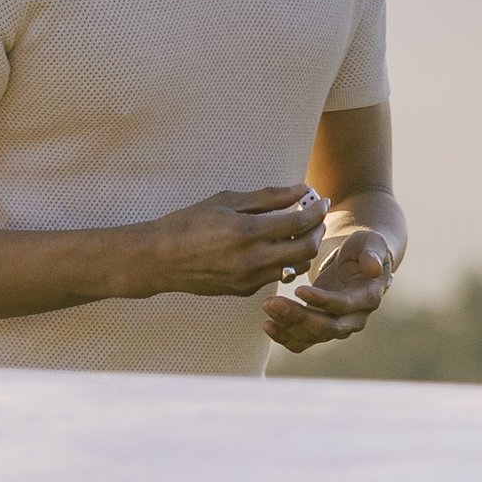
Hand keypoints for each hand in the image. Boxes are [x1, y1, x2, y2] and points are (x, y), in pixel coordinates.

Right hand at [134, 185, 328, 298]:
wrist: (160, 259)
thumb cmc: (188, 223)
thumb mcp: (227, 201)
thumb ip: (267, 197)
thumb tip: (300, 190)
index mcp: (248, 232)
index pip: (299, 222)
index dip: (316, 210)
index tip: (321, 201)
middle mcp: (253, 260)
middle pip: (306, 250)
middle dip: (317, 231)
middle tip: (316, 218)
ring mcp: (250, 279)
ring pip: (295, 267)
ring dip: (303, 249)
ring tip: (296, 233)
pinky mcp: (244, 291)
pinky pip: (274, 277)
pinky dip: (281, 262)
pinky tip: (271, 249)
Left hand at [265, 227, 395, 353]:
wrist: (356, 263)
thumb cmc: (363, 249)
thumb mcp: (371, 243)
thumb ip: (373, 254)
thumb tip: (374, 269)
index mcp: (367, 298)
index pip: (343, 305)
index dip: (321, 301)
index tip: (298, 289)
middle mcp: (354, 319)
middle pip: (326, 327)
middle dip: (298, 316)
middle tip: (273, 302)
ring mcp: (336, 326)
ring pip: (311, 336)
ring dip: (287, 325)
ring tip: (267, 306)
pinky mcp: (319, 328)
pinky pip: (302, 342)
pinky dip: (284, 337)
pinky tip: (267, 324)